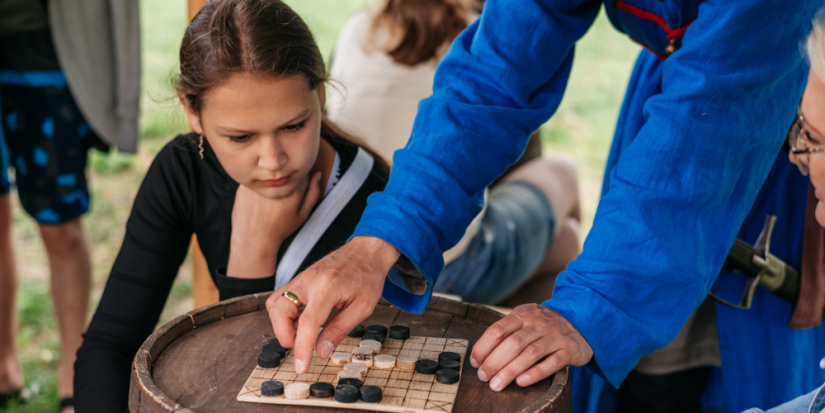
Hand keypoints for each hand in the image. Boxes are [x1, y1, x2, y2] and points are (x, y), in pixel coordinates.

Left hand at [226, 172, 321, 277]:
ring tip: (267, 200)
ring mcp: (259, 183)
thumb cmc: (280, 228)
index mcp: (293, 189)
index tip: (293, 191)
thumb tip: (317, 173)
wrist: (254, 239)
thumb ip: (313, 192)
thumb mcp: (303, 214)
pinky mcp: (245, 185)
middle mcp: (276, 183)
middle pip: (284, 170)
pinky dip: (257, 185)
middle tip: (280, 197)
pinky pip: (255, 178)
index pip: (301, 171)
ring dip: (270, 180)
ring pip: (268, 172)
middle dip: (284, 179)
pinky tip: (257, 200)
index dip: (298, 181)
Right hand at [265, 236, 399, 373]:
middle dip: (285, 336)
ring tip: (303, 332)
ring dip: (282, 324)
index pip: (307, 322)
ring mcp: (301, 277)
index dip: (301, 348)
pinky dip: (284, 314)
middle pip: (279, 311)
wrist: (366, 251)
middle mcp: (309, 280)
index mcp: (328, 287)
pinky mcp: (298, 279)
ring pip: (274, 304)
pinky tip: (301, 320)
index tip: (301, 366)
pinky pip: (280, 298)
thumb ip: (339, 330)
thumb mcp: (362, 307)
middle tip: (303, 345)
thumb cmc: (367, 276)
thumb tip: (321, 351)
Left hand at [470, 304, 592, 390]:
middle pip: (513, 343)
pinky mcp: (569, 350)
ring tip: (497, 384)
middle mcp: (538, 324)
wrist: (580, 323)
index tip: (475, 362)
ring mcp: (555, 336)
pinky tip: (522, 382)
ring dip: (510, 371)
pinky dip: (535, 373)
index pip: (498, 330)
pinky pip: (552, 363)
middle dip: (494, 362)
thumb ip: (506, 332)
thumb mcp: (525, 320)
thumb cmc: (543, 326)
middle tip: (483, 377)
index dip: (483, 347)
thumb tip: (481, 356)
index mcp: (522, 315)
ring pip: (530, 354)